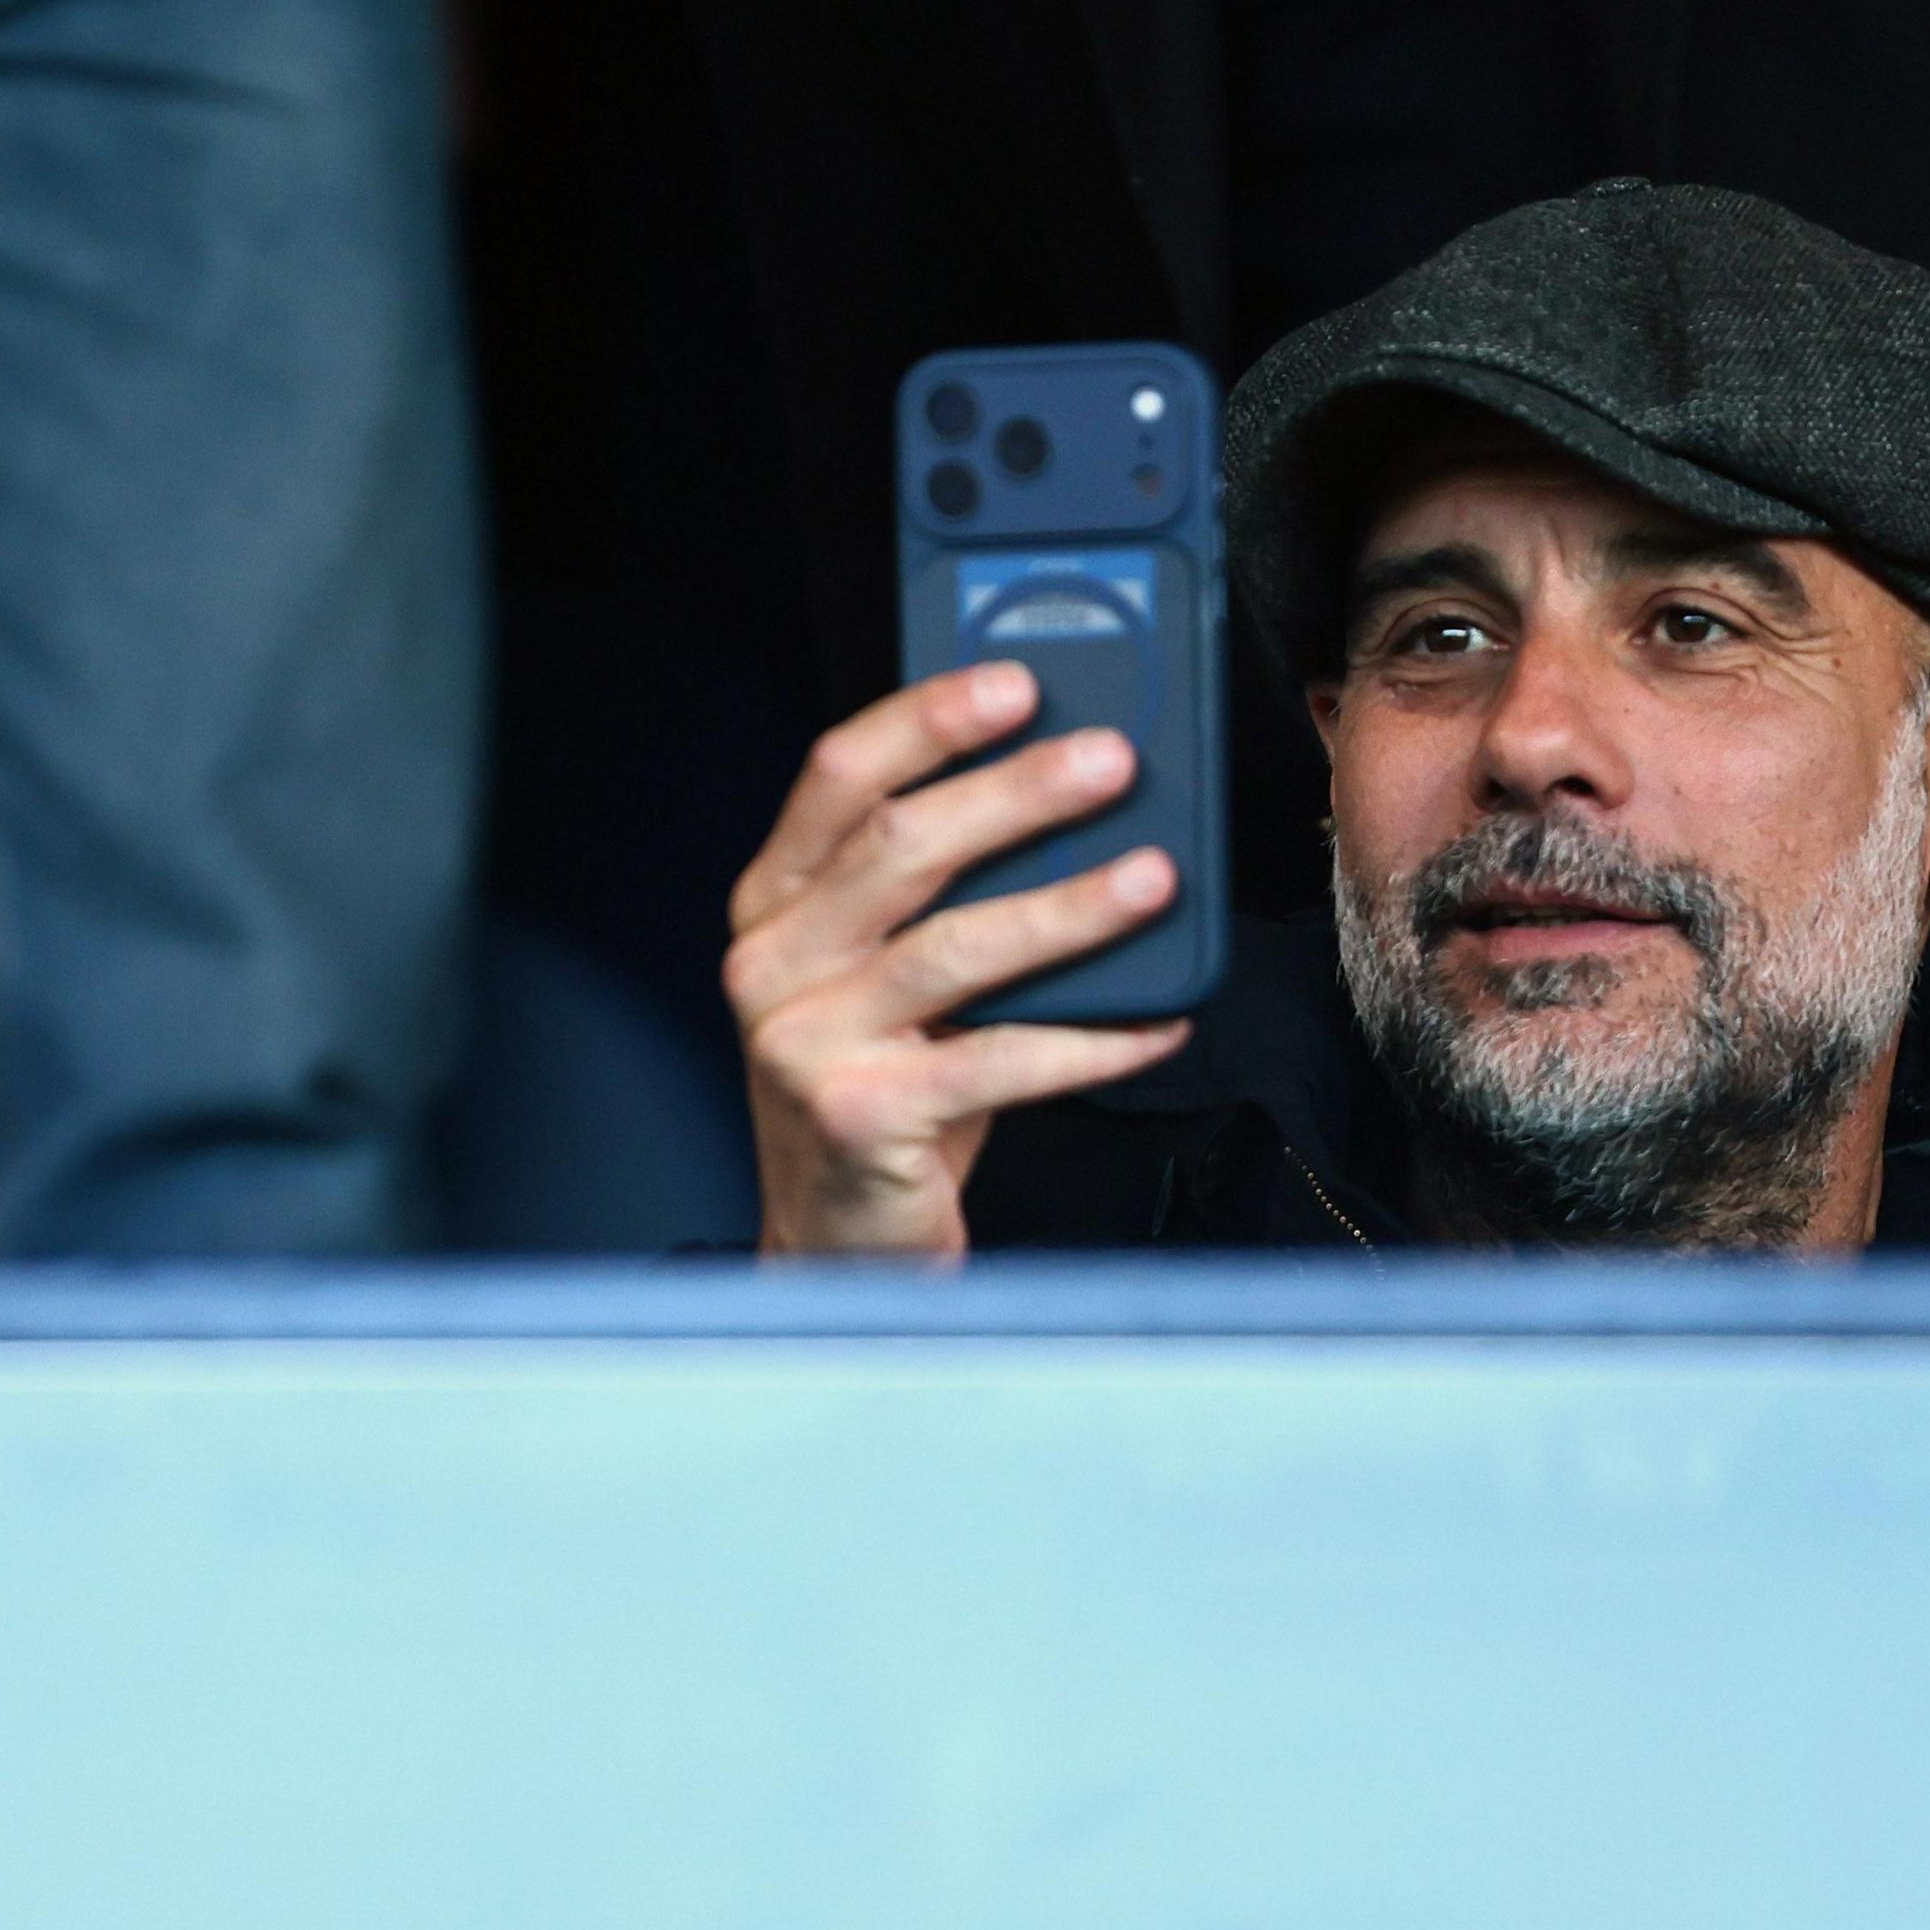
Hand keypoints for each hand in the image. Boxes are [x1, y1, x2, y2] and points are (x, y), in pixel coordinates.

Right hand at [725, 662, 1193, 1258]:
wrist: (839, 1246)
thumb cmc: (883, 1090)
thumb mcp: (881, 975)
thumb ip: (932, 893)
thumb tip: (1064, 796)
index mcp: (773, 905)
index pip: (837, 776)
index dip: (927, 719)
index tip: (1017, 683)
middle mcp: (771, 963)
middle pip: (901, 847)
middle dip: (1016, 793)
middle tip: (1110, 762)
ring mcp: (803, 1041)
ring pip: (955, 947)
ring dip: (1068, 907)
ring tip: (1154, 877)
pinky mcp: (857, 1115)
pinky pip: (996, 1060)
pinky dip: (1089, 1042)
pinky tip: (1157, 1022)